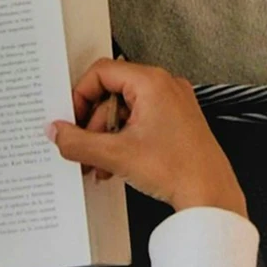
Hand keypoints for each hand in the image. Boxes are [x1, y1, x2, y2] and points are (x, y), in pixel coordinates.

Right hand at [47, 58, 246, 216]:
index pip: (101, 73)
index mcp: (152, 83)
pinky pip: (136, 123)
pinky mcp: (173, 122)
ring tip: (98, 164)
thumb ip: (77, 142)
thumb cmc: (178, 168)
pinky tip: (114, 165)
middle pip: (109, 94)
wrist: (209, 193)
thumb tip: (57, 132)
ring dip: (103, 138)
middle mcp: (163, 87)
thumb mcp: (115, 155)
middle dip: (91, 125)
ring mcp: (170, 105)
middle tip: (83, 148)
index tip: (71, 121)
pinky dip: (120, 142)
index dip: (79, 96)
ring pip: (121, 112)